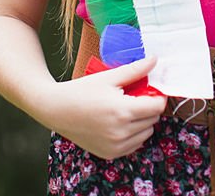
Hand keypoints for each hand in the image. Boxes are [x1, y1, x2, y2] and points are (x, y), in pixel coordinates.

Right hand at [45, 56, 167, 159]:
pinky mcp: (110, 154)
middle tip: (136, 96)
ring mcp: (115, 146)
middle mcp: (121, 132)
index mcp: (122, 111)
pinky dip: (133, 134)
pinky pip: (134, 145)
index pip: (157, 107)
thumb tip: (155, 60)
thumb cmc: (82, 90)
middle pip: (153, 120)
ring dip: (143, 122)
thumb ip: (135, 70)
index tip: (151, 89)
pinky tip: (120, 122)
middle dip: (149, 107)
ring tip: (127, 109)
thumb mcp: (110, 77)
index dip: (157, 96)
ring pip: (146, 134)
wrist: (57, 109)